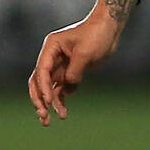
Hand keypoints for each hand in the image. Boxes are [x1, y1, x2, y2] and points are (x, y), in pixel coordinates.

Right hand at [28, 0, 135, 124]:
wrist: (110, 28)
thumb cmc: (96, 35)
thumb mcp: (85, 53)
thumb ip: (74, 72)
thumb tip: (67, 89)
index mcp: (51, 47)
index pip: (42, 70)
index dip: (43, 87)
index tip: (48, 101)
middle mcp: (52, 57)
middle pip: (39, 82)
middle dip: (39, 100)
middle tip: (43, 116)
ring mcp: (60, 65)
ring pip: (49, 88)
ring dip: (49, 104)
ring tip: (51, 121)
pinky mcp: (71, 71)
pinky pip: (61, 89)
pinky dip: (61, 100)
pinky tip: (63, 111)